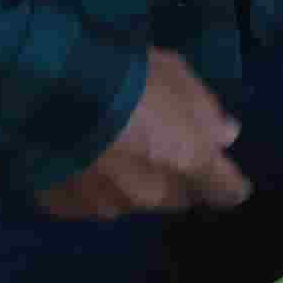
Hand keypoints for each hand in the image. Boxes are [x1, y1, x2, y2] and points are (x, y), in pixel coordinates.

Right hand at [39, 52, 249, 219]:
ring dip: (128, 182)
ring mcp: (107, 205)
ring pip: (130, 201)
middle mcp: (154, 195)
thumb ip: (205, 111)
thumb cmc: (128, 75)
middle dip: (174, 178)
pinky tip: (74, 155)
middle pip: (176, 197)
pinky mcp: (66, 207)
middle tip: (155, 146)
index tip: (223, 175)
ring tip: (106, 148)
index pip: (227, 191)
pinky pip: (85, 200)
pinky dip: (86, 183)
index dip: (228, 184)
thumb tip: (225, 136)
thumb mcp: (178, 75)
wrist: (54, 89)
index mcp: (190, 163)